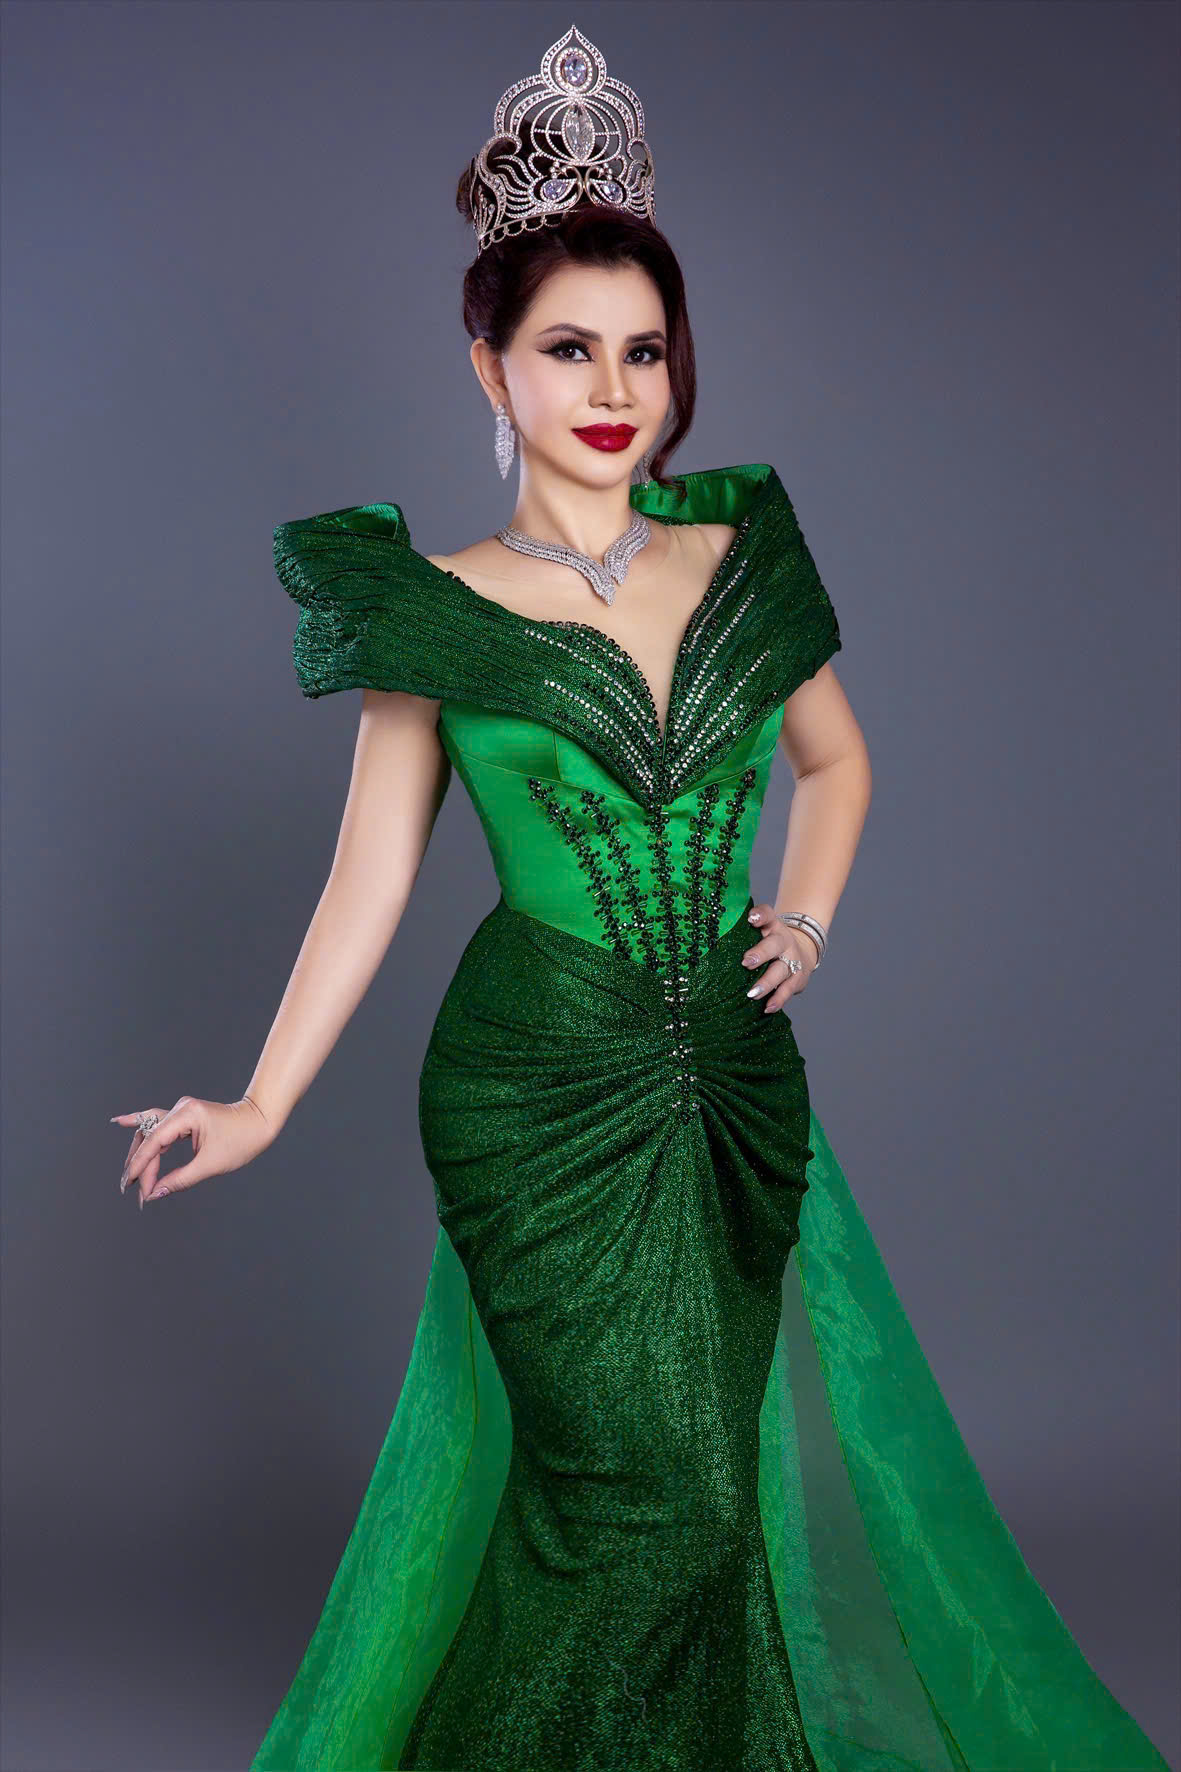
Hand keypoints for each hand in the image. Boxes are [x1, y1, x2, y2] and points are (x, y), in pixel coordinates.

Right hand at [111, 1095, 276, 1208]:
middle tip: (134, 1190)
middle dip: (141, 1165)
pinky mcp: (185, 1116)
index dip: (140, 1167)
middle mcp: (180, 1108)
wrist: (261, 1120)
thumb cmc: (242, 1140)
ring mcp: (181, 1110)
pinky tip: (122, 1123)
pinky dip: (144, 1133)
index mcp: (187, 1115)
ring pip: (151, 1132)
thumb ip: (180, 1179)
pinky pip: (159, 1125)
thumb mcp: (211, 1164)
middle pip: (149, 1138)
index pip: (154, 1142)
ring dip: (142, 1154)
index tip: (131, 1187)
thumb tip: (155, 1193)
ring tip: (129, 1176)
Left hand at [740, 903, 818, 1013]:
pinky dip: (778, 999)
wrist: (801, 952)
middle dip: (761, 953)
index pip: (767, 914)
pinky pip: (788, 990)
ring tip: (752, 994)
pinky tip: (767, 1007)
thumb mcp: (759, 932)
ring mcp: (792, 960)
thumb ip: (741, 933)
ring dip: (767, 983)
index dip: (760, 915)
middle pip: (774, 945)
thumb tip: (707, 941)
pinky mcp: (797, 979)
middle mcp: (783, 941)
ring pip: (781, 971)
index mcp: (771, 926)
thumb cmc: (768, 943)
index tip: (751, 919)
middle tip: (746, 963)